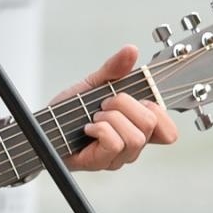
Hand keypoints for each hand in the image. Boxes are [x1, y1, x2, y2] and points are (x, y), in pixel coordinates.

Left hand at [50, 45, 177, 171]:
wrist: (43, 127)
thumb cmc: (69, 110)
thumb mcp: (94, 84)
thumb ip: (114, 69)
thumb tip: (131, 50)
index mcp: (137, 129)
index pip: (169, 133)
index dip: (159, 113)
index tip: (137, 99)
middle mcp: (132, 146)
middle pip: (150, 124)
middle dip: (124, 105)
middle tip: (104, 104)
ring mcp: (118, 157)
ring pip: (134, 137)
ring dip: (111, 119)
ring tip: (94, 116)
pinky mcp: (101, 162)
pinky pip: (114, 144)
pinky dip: (100, 129)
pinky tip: (87, 128)